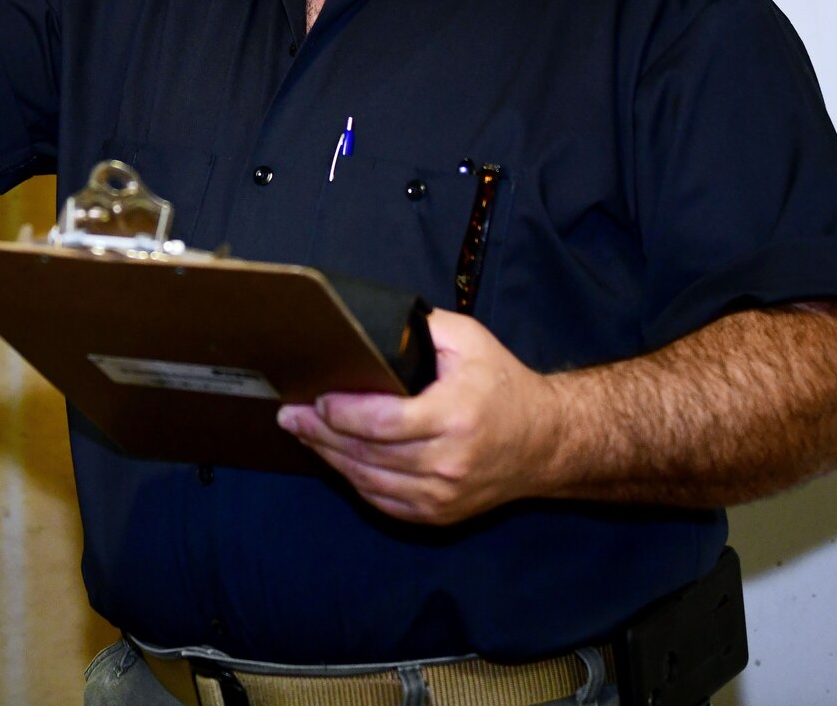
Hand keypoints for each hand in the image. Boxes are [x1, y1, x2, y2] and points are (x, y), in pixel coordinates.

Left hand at [277, 309, 565, 524]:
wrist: (546, 442)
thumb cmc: (502, 384)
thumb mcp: (468, 340)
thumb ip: (421, 327)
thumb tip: (372, 321)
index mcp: (454, 416)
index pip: (383, 422)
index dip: (341, 413)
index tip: (316, 397)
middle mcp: (448, 462)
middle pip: (366, 452)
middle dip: (320, 432)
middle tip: (289, 414)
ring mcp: (442, 495)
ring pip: (368, 480)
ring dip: (329, 457)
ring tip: (302, 432)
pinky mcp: (438, 514)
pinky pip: (382, 500)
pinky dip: (353, 479)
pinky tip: (334, 458)